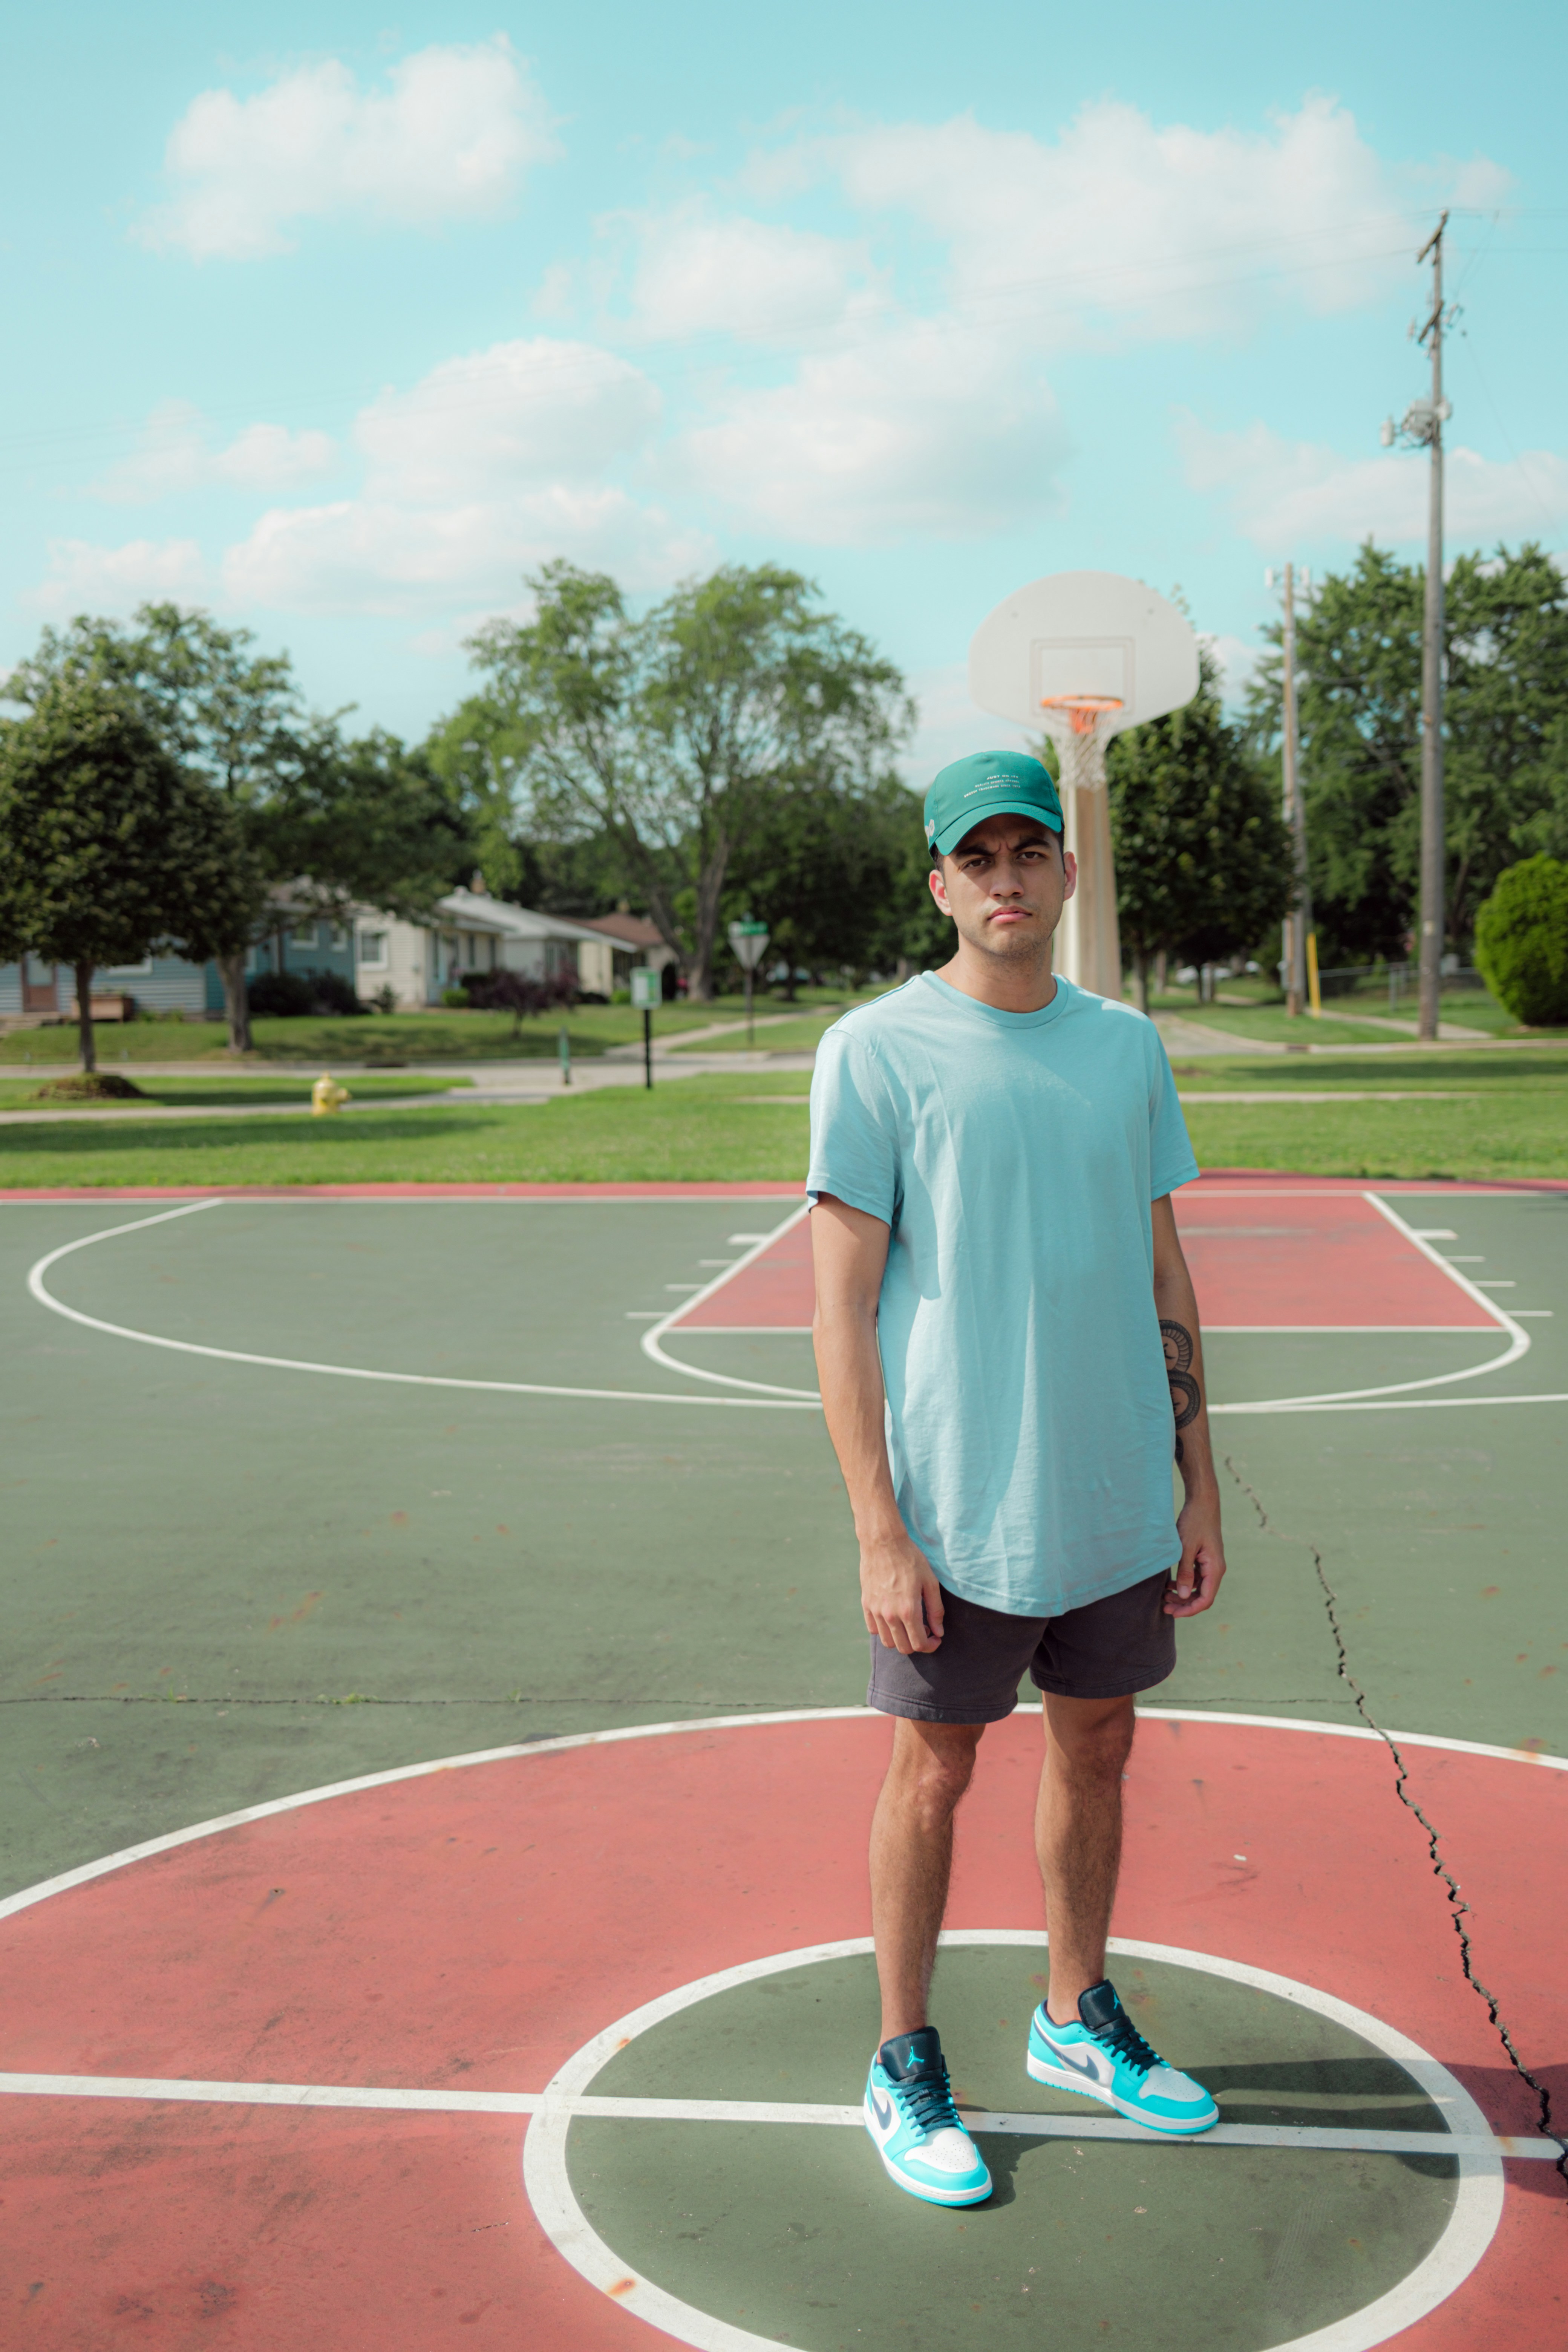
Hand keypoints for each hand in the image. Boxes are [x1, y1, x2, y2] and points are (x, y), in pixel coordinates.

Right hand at [860, 1530, 944, 1653]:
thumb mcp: (930, 1582)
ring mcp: (876, 1610)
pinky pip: (873, 1629)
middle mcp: (890, 1614)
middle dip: (917, 1645)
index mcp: (909, 1610)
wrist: (883, 1542)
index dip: (930, 1646)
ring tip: (909, 1625)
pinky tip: (893, 1618)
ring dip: (901, 1639)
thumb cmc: (910, 1559)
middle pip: (903, 1647)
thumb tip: (939, 1632)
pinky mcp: (866, 1604)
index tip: (936, 1638)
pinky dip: (884, 1630)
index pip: (919, 1644)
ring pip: (887, 1642)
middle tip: (925, 1630)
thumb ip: (936, 1610)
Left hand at [1164, 1488, 1225, 1616]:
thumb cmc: (1194, 1521)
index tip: (1173, 1613)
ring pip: (1198, 1589)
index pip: (1206, 1599)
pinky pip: (1196, 1578)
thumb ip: (1185, 1572)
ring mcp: (1210, 1565)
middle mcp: (1215, 1569)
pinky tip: (1170, 1584)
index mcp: (1215, 1569)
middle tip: (1165, 1608)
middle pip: (1202, 1597)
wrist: (1202, 1502)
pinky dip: (1184, 1584)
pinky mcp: (1204, 1559)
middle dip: (1184, 1605)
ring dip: (1183, 1595)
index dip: (1190, 1610)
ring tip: (1164, 1597)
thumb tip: (1184, 1596)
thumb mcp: (1185, 1547)